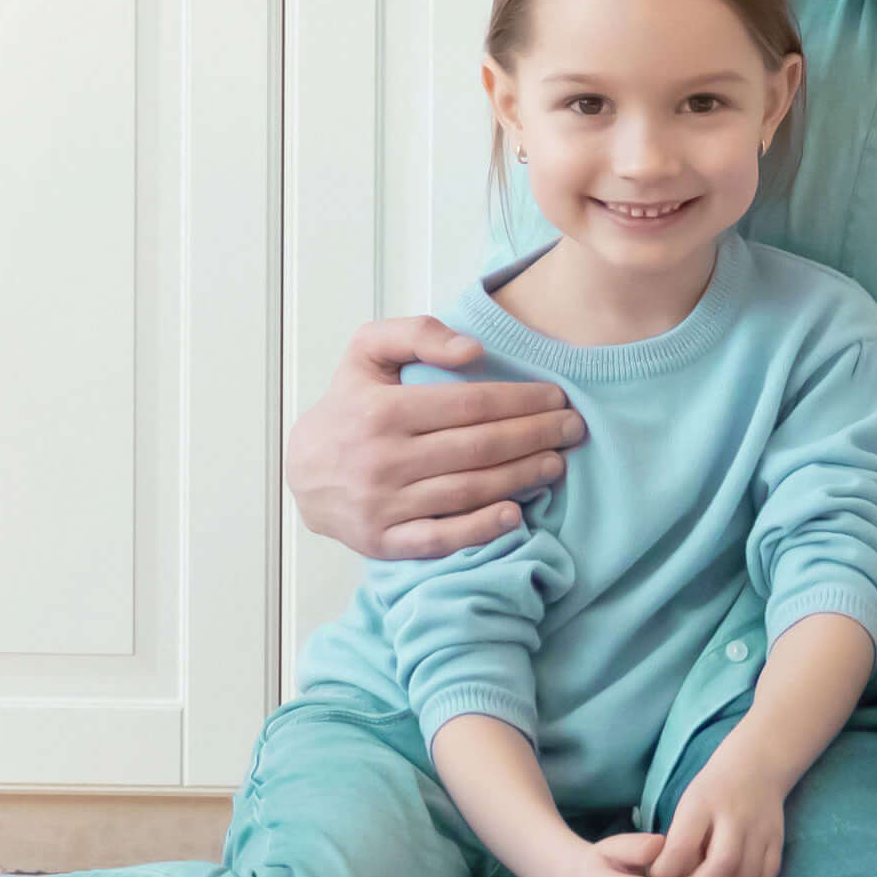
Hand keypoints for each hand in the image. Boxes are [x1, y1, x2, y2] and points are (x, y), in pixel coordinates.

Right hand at [285, 317, 584, 560]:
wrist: (302, 472)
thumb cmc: (348, 408)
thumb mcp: (366, 354)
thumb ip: (416, 334)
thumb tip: (473, 350)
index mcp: (382, 411)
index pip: (469, 404)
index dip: (521, 401)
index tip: (557, 398)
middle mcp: (383, 459)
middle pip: (479, 447)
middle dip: (535, 436)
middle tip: (574, 429)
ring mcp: (383, 504)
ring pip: (468, 490)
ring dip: (522, 477)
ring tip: (557, 463)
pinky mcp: (383, 541)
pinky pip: (440, 538)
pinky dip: (481, 529)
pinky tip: (517, 514)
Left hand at [652, 745, 790, 876]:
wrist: (756, 768)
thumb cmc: (712, 792)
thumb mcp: (686, 806)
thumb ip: (677, 841)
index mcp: (704, 803)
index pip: (683, 846)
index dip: (667, 870)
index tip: (659, 875)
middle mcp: (737, 816)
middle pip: (723, 864)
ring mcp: (762, 830)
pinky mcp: (778, 842)